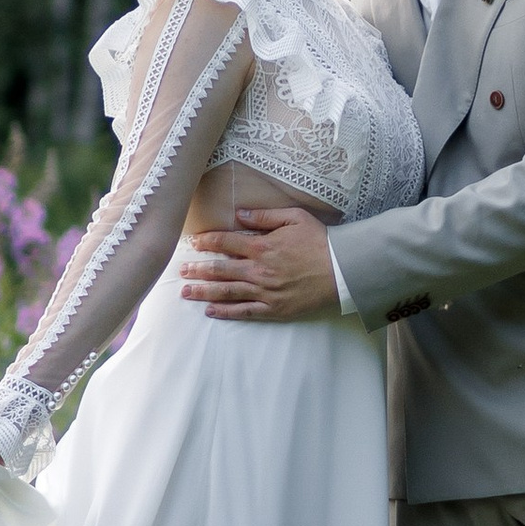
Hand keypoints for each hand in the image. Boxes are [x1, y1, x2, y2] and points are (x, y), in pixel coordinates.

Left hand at [178, 204, 340, 322]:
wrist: (343, 270)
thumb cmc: (321, 241)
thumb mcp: (295, 218)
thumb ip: (265, 216)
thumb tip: (239, 213)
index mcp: (262, 247)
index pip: (225, 243)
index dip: (207, 242)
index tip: (193, 243)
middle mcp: (259, 270)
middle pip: (220, 269)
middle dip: (197, 269)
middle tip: (181, 270)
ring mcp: (265, 292)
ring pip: (227, 292)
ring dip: (203, 291)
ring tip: (185, 291)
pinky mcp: (274, 309)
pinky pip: (244, 311)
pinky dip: (225, 312)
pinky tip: (210, 311)